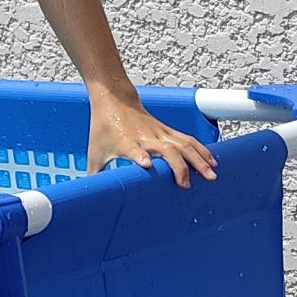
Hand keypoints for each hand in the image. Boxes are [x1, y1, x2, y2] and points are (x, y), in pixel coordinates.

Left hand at [89, 100, 216, 186]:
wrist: (114, 99)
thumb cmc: (103, 127)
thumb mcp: (94, 152)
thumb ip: (93, 176)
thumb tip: (84, 197)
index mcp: (126, 142)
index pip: (134, 150)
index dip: (139, 156)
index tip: (146, 166)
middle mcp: (146, 137)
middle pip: (167, 150)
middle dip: (179, 167)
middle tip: (187, 185)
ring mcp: (159, 132)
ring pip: (184, 144)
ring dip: (199, 160)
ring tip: (212, 175)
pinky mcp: (167, 130)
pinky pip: (188, 140)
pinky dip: (202, 150)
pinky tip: (212, 161)